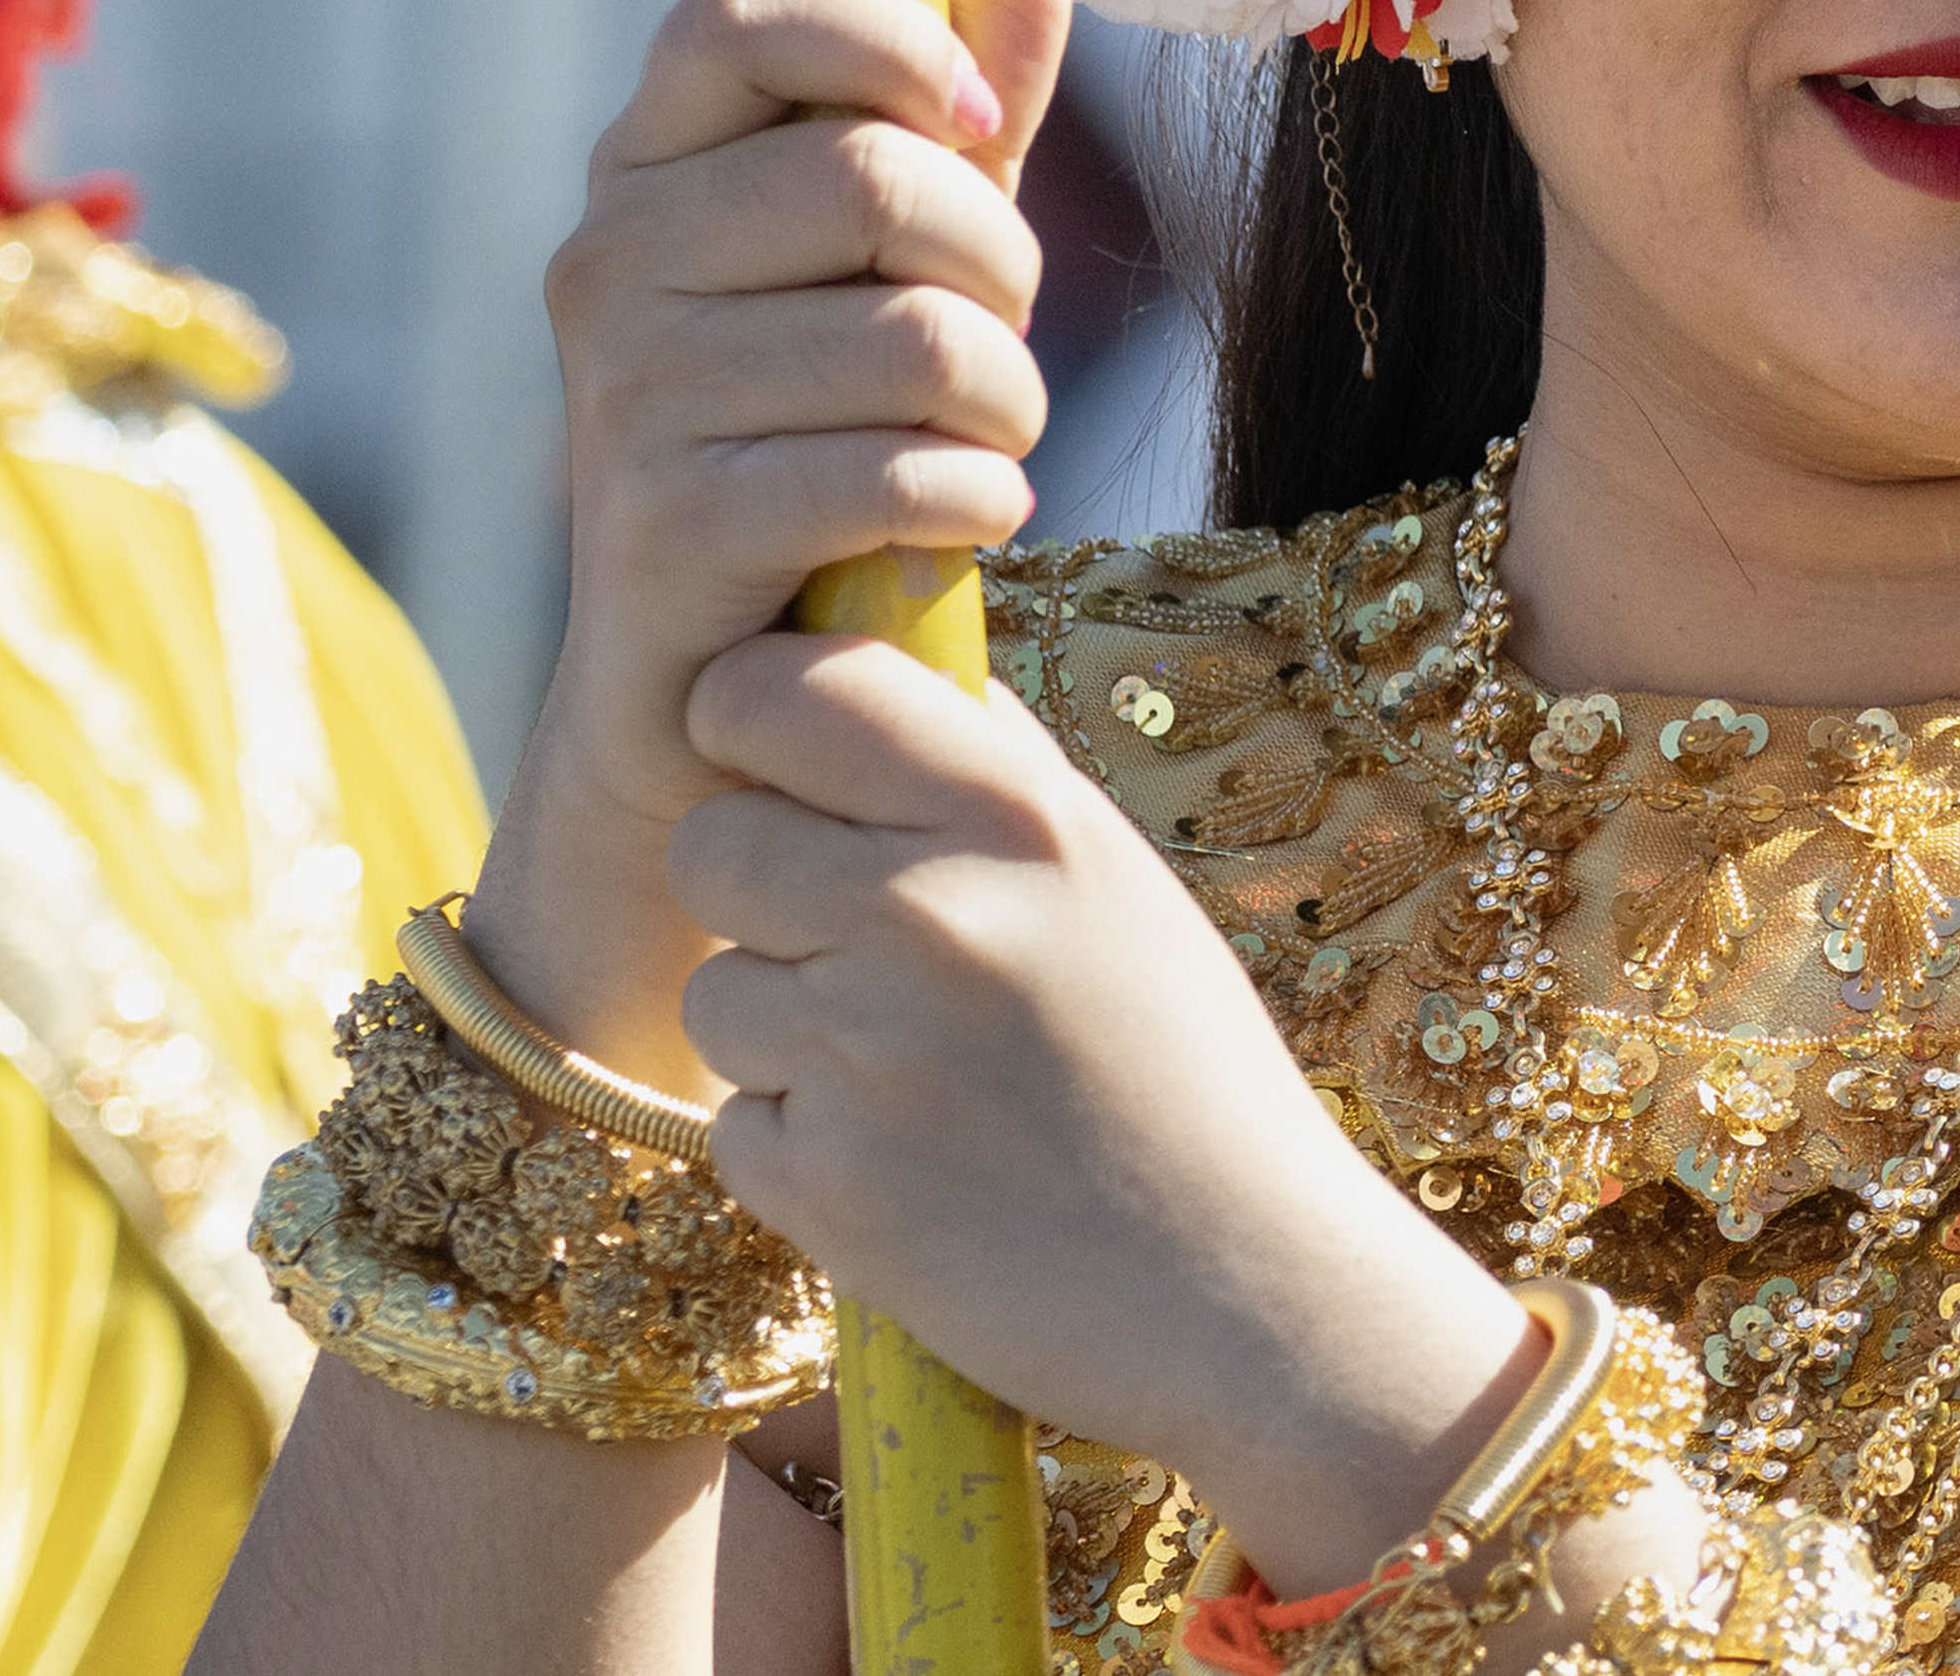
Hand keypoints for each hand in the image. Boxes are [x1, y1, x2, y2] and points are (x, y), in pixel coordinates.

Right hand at [466, 0, 1071, 1082]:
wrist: (717, 692)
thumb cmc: (822, 434)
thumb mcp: (899, 258)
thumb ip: (961, 112)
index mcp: (649, 164)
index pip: (744, 5)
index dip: (889, 39)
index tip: (976, 123)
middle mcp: (606, 263)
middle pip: (872, 176)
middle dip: (996, 263)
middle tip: (1002, 334)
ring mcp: (621, 400)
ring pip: (910, 336)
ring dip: (1006, 398)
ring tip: (987, 440)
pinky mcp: (665, 532)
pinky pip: (894, 470)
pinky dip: (972, 496)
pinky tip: (956, 519)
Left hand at [666, 631, 1563, 1579]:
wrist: (1247, 1289)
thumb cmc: (1190, 1073)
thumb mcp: (1117, 881)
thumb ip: (993, 778)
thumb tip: (880, 670)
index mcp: (1014, 815)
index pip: (790, 687)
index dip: (750, 715)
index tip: (772, 755)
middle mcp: (929, 910)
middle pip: (712, 839)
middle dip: (756, 888)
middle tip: (846, 940)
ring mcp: (866, 1049)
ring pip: (716, 988)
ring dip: (781, 1029)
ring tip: (913, 1072)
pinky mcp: (822, 1182)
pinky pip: (738, 1122)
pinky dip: (803, 1146)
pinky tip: (914, 1164)